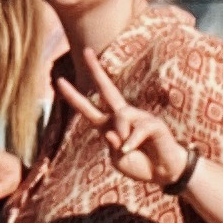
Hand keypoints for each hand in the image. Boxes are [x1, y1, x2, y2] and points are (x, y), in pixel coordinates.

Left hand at [53, 47, 189, 189]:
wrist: (164, 173)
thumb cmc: (140, 165)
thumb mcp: (119, 161)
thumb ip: (112, 148)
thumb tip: (110, 132)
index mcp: (109, 125)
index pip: (88, 108)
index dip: (73, 96)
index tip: (59, 81)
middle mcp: (122, 116)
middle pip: (107, 89)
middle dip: (96, 70)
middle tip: (86, 50)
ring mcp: (138, 117)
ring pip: (121, 115)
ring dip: (121, 134)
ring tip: (127, 149)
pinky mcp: (153, 123)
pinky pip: (136, 129)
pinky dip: (131, 142)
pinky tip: (131, 149)